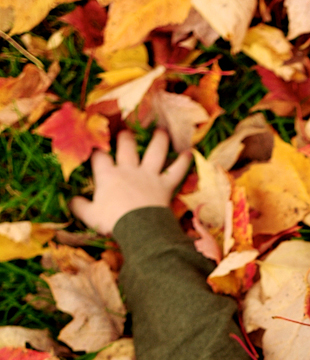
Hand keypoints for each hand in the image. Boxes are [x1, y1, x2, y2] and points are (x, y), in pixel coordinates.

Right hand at [69, 129, 192, 235]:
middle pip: (127, 146)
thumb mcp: (90, 216)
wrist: (139, 229)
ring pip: (155, 152)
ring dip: (159, 140)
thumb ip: (79, 206)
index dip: (96, 148)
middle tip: (126, 130)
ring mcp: (148, 175)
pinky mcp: (165, 185)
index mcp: (108, 175)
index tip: (94, 143)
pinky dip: (183, 162)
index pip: (99, 156)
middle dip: (125, 136)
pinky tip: (189, 153)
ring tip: (161, 131)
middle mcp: (128, 170)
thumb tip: (70, 200)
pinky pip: (176, 171)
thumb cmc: (113, 221)